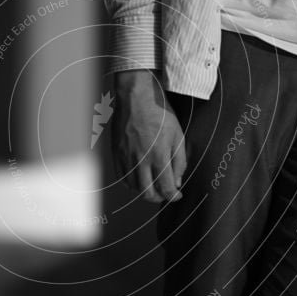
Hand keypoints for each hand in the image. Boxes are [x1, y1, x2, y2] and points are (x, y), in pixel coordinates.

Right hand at [111, 70, 186, 203]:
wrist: (136, 97)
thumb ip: (179, 160)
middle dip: (159, 198)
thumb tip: (177, 180)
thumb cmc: (160, 113)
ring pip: (133, 187)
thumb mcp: (178, 135)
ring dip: (144, 191)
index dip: (173, 196)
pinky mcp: (117, 153)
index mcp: (159, 156)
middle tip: (164, 193)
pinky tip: (139, 178)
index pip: (166, 188)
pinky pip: (122, 177)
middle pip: (147, 193)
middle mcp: (141, 160)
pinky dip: (131, 183)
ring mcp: (126, 157)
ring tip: (152, 186)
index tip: (177, 196)